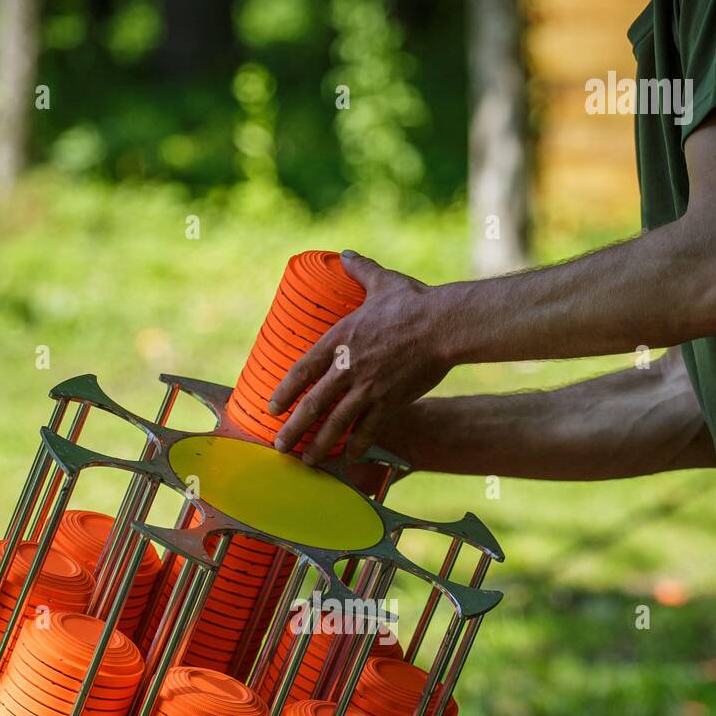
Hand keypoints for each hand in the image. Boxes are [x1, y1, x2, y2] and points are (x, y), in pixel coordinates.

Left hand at [269, 251, 451, 464]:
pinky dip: (357, 445)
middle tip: (279, 447)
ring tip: (307, 461)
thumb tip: (347, 254)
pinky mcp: (390, 401)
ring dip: (319, 445)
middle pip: (312, 404)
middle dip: (293, 429)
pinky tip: (348, 458)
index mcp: (339, 338)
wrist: (443, 324)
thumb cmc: (413, 301)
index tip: (272, 407)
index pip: (301, 370)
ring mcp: (368, 387)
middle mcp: (347, 367)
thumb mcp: (382, 282)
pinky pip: (368, 429)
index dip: (284, 392)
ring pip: (336, 423)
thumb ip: (361, 270)